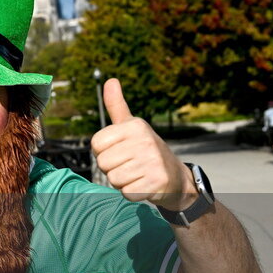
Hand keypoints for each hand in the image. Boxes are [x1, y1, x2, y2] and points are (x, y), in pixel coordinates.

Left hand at [91, 79, 194, 209]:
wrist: (176, 178)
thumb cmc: (146, 150)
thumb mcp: (131, 126)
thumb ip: (117, 106)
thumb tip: (111, 79)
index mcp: (135, 126)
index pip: (96, 144)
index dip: (104, 152)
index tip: (120, 151)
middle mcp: (145, 140)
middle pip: (103, 163)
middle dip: (113, 169)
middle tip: (131, 165)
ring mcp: (152, 161)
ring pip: (114, 179)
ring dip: (123, 182)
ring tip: (138, 174)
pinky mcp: (157, 182)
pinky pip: (127, 193)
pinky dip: (133, 193)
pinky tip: (145, 185)